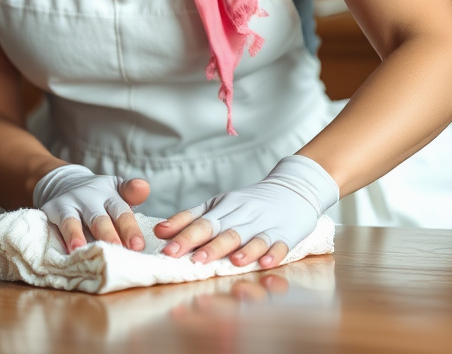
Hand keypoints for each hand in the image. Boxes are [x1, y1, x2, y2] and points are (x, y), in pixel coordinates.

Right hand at [34, 164, 149, 251]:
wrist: (66, 182)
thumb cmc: (99, 197)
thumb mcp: (117, 191)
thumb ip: (132, 195)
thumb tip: (144, 187)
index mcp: (111, 194)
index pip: (122, 212)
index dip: (130, 229)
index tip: (138, 246)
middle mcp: (92, 196)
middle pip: (101, 219)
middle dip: (110, 236)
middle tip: (119, 252)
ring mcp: (72, 201)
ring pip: (77, 221)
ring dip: (81, 236)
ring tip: (88, 250)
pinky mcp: (54, 208)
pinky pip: (61, 223)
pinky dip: (67, 235)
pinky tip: (71, 248)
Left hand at [153, 155, 337, 268]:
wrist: (292, 187)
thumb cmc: (247, 203)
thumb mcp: (218, 204)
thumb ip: (189, 218)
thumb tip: (159, 231)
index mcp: (226, 207)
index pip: (204, 223)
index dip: (186, 237)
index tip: (169, 251)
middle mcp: (245, 215)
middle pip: (227, 231)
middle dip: (211, 247)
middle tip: (195, 261)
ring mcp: (266, 224)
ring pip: (253, 238)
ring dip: (244, 250)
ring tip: (232, 262)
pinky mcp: (286, 234)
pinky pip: (280, 245)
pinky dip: (273, 254)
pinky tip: (266, 263)